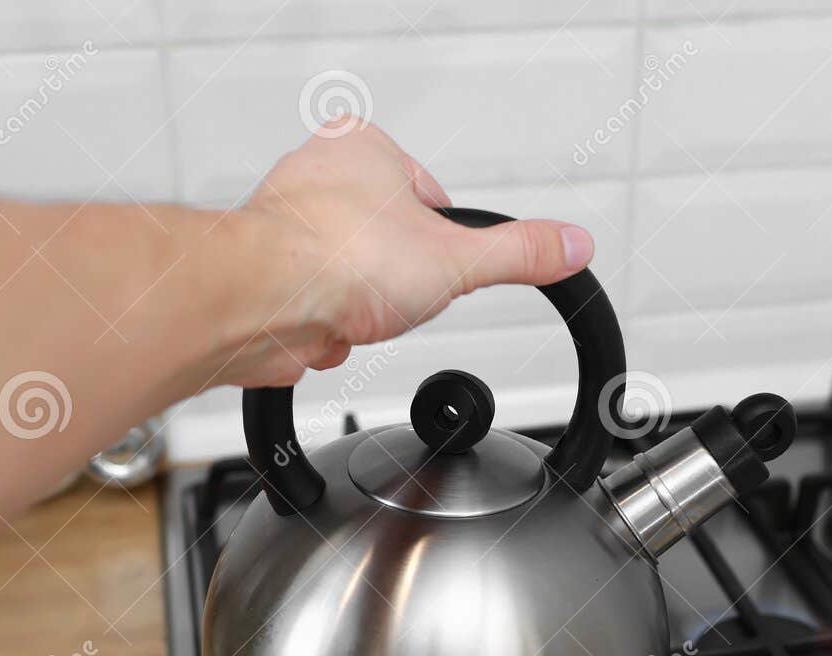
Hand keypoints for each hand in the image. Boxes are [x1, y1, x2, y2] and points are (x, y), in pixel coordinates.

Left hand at [216, 118, 595, 387]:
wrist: (259, 304)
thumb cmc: (335, 258)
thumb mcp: (457, 260)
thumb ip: (518, 254)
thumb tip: (571, 245)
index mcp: (362, 147)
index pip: (431, 202)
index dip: (441, 247)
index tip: (433, 268)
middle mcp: (317, 178)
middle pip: (393, 249)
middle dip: (395, 285)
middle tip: (387, 292)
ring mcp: (287, 228)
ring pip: (355, 286)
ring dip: (360, 312)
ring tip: (350, 309)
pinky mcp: (268, 277)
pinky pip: (320, 314)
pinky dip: (328, 331)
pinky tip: (324, 328)